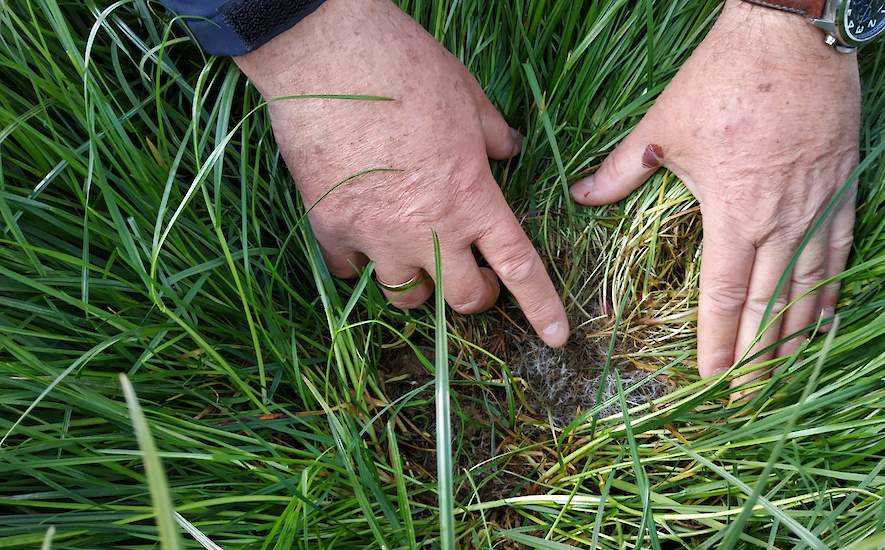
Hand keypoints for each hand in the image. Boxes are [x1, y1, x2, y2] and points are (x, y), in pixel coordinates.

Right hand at [234, 0, 568, 345]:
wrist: (328, 59)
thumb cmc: (405, 69)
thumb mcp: (466, 96)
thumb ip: (493, 135)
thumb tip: (510, 149)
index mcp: (471, 198)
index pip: (518, 266)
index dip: (541, 306)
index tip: (557, 336)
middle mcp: (428, 230)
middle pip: (461, 298)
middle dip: (474, 296)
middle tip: (472, 280)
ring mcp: (376, 236)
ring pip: (405, 297)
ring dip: (418, 285)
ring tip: (414, 256)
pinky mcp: (331, 229)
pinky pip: (349, 272)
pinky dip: (359, 263)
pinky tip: (360, 238)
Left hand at [571, 1, 859, 385]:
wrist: (791, 39)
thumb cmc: (723, 81)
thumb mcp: (663, 125)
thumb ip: (621, 169)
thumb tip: (580, 194)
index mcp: (732, 213)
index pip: (725, 295)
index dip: (719, 342)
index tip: (712, 379)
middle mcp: (780, 221)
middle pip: (770, 305)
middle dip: (758, 357)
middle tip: (749, 398)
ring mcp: (817, 207)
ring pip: (810, 287)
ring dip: (797, 334)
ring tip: (785, 372)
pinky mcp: (841, 189)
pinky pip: (841, 252)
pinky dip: (832, 289)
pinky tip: (824, 315)